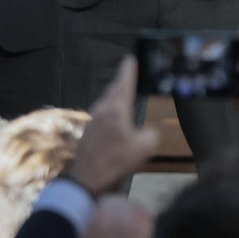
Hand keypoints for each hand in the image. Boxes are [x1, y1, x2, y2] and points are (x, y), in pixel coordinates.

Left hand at [66, 56, 160, 195]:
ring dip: (116, 96)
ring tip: (125, 93)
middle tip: (129, 73)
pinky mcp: (89, 132)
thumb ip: (150, 135)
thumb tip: (147, 132)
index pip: (123, 84)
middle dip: (122, 82)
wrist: (87, 179)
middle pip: (113, 91)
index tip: (129, 58)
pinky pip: (104, 113)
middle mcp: (102, 110)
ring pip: (107, 102)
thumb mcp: (144, 149)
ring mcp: (93, 120)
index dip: (128, 71)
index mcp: (115, 109)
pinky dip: (112, 110)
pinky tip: (116, 118)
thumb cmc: (116, 161)